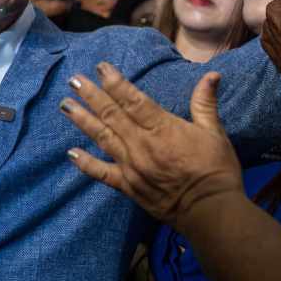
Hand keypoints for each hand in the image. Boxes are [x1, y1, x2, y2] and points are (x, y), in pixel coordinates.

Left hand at [60, 62, 241, 228]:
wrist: (211, 213)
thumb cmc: (215, 171)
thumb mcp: (214, 133)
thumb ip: (205, 103)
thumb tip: (213, 74)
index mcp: (162, 129)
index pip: (133, 100)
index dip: (115, 82)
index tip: (101, 67)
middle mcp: (141, 145)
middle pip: (112, 115)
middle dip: (91, 95)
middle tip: (74, 80)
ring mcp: (131, 166)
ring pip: (102, 138)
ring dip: (82, 120)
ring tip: (65, 105)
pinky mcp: (128, 186)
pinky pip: (102, 174)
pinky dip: (86, 163)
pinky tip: (71, 153)